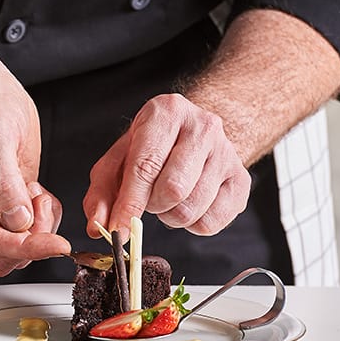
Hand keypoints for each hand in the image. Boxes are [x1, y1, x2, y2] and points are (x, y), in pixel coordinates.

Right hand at [0, 62, 70, 276]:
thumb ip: (3, 180)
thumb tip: (17, 221)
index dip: (24, 247)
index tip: (57, 244)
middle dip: (30, 241)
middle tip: (41, 201)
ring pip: (14, 250)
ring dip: (38, 230)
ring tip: (37, 190)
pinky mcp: (3, 205)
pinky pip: (26, 234)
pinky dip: (42, 220)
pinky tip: (38, 190)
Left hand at [83, 93, 250, 237]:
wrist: (191, 134)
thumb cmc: (150, 147)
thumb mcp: (117, 161)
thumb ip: (101, 193)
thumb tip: (98, 226)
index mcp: (166, 113)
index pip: (146, 166)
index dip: (130, 202)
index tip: (118, 227)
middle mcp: (202, 127)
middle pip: (173, 189)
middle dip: (152, 206)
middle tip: (148, 200)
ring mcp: (227, 152)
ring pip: (192, 207)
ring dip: (170, 216)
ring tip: (167, 200)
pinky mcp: (242, 179)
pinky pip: (213, 221)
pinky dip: (192, 224)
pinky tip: (186, 205)